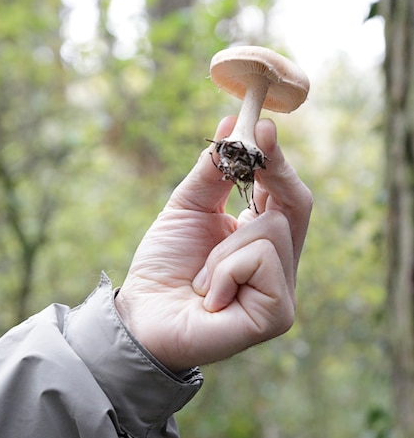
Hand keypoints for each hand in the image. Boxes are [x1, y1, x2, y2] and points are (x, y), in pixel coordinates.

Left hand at [115, 117, 312, 371]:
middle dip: (270, 175)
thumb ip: (213, 170)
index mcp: (261, 241)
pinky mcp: (278, 314)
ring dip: (223, 248)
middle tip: (251, 154)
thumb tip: (233, 121)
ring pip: (272, 230)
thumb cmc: (164, 266)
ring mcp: (283, 292)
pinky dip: (224, 271)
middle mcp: (279, 265)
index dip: (279, 161)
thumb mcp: (188, 209)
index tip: (264, 127)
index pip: (287, 195)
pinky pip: (262, 261)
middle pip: (297, 204)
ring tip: (201, 277)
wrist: (140, 316)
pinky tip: (209, 297)